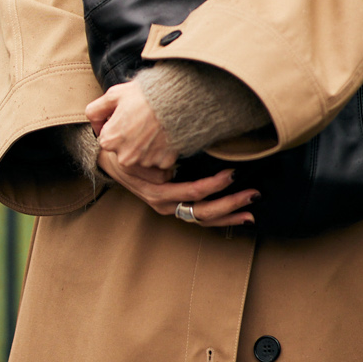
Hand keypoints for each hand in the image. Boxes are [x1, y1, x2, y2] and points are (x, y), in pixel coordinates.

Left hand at [85, 78, 174, 173]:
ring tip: (154, 127)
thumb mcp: (113, 95)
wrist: (175, 99)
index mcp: (109, 141)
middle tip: (142, 121)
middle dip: (130, 138)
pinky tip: (164, 135)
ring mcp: (144, 161)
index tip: (128, 116)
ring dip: (146, 145)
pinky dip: (161, 150)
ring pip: (141, 156)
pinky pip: (159, 159)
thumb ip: (95, 110)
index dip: (117, 125)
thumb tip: (94, 126)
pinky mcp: (162, 163)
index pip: (108, 138)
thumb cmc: (143, 95)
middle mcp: (124, 156)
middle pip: (124, 149)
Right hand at [95, 152, 258, 229]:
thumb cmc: (126, 145)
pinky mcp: (175, 207)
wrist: (110, 157)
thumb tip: (181, 148)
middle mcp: (163, 203)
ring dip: (229, 215)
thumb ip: (156, 145)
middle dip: (229, 203)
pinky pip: (201, 218)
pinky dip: (222, 218)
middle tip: (252, 194)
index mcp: (155, 190)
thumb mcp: (135, 143)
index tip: (232, 174)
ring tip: (251, 212)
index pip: (190, 193)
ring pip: (203, 218)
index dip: (212, 186)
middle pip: (201, 211)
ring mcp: (170, 207)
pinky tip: (242, 215)